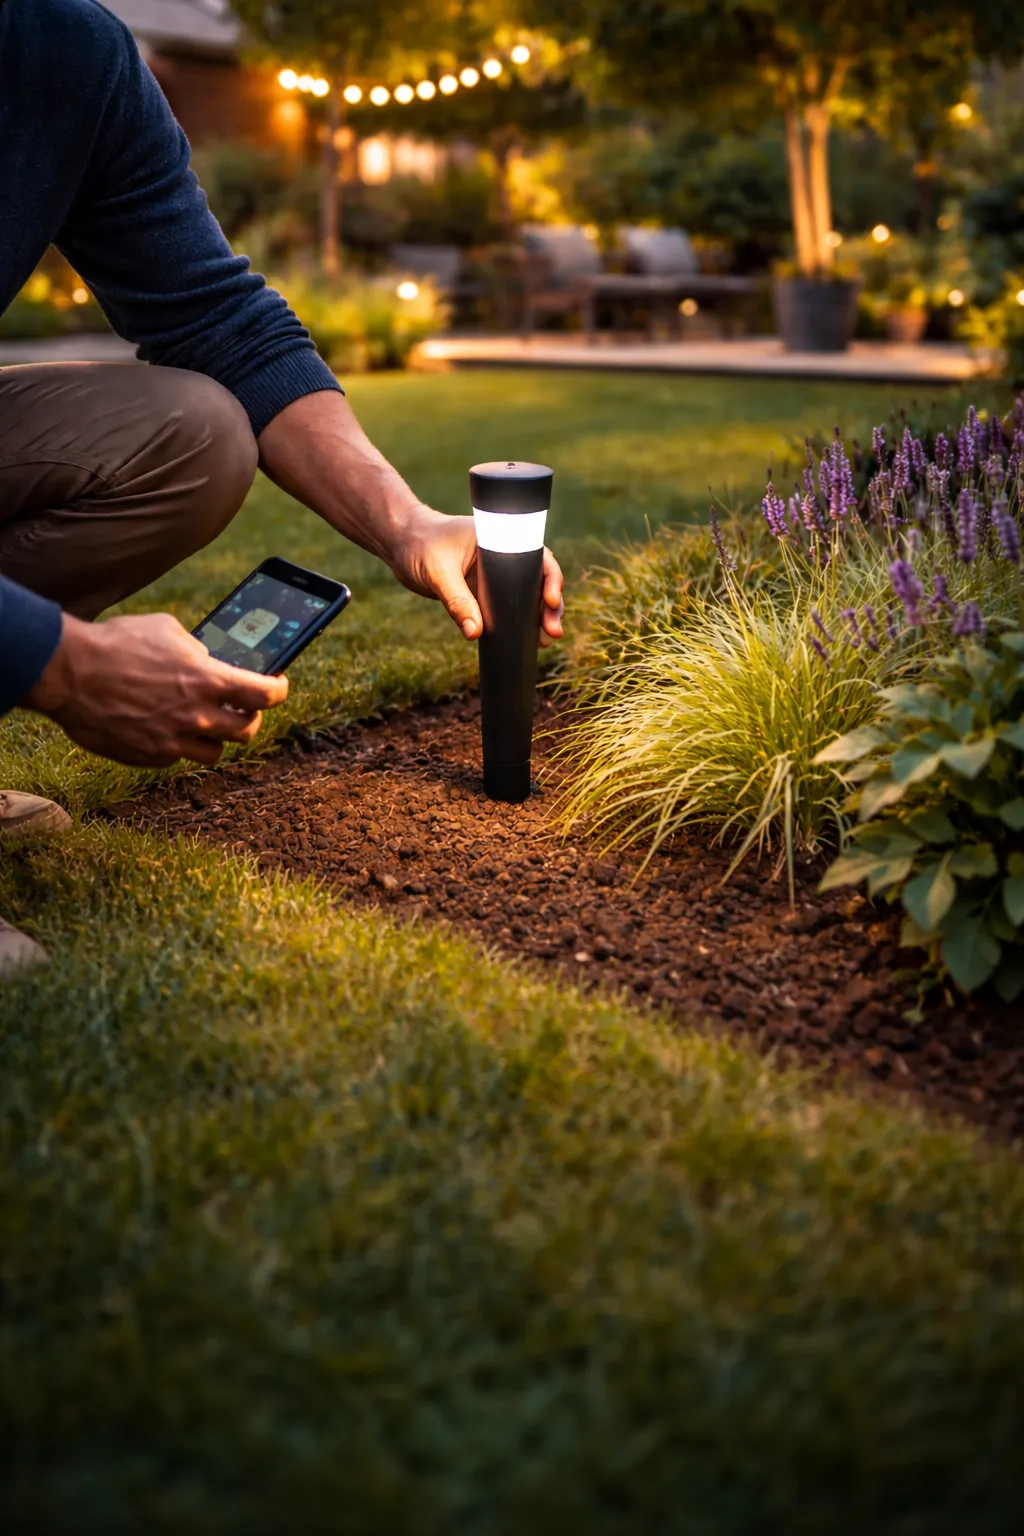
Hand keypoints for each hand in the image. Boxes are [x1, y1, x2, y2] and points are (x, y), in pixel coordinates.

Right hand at [24, 613, 288, 767]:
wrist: (70, 673)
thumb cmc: (117, 642)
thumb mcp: (167, 630)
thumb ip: (197, 648)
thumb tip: (209, 659)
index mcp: (208, 680)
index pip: (266, 694)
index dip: (279, 690)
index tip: (278, 685)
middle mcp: (197, 716)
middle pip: (248, 730)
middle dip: (249, 717)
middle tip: (242, 708)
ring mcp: (174, 741)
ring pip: (216, 752)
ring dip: (216, 737)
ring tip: (202, 721)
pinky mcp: (150, 756)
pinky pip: (177, 757)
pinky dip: (178, 744)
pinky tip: (165, 727)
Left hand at [390, 507, 564, 646]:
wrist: (400, 543)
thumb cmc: (419, 544)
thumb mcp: (438, 571)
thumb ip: (456, 601)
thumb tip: (476, 633)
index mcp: (501, 539)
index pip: (537, 556)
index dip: (550, 578)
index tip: (549, 600)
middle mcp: (503, 556)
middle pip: (538, 580)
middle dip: (550, 606)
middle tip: (552, 631)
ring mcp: (495, 575)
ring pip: (526, 597)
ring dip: (538, 618)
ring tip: (545, 641)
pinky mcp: (483, 592)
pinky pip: (506, 607)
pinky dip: (517, 622)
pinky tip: (528, 640)